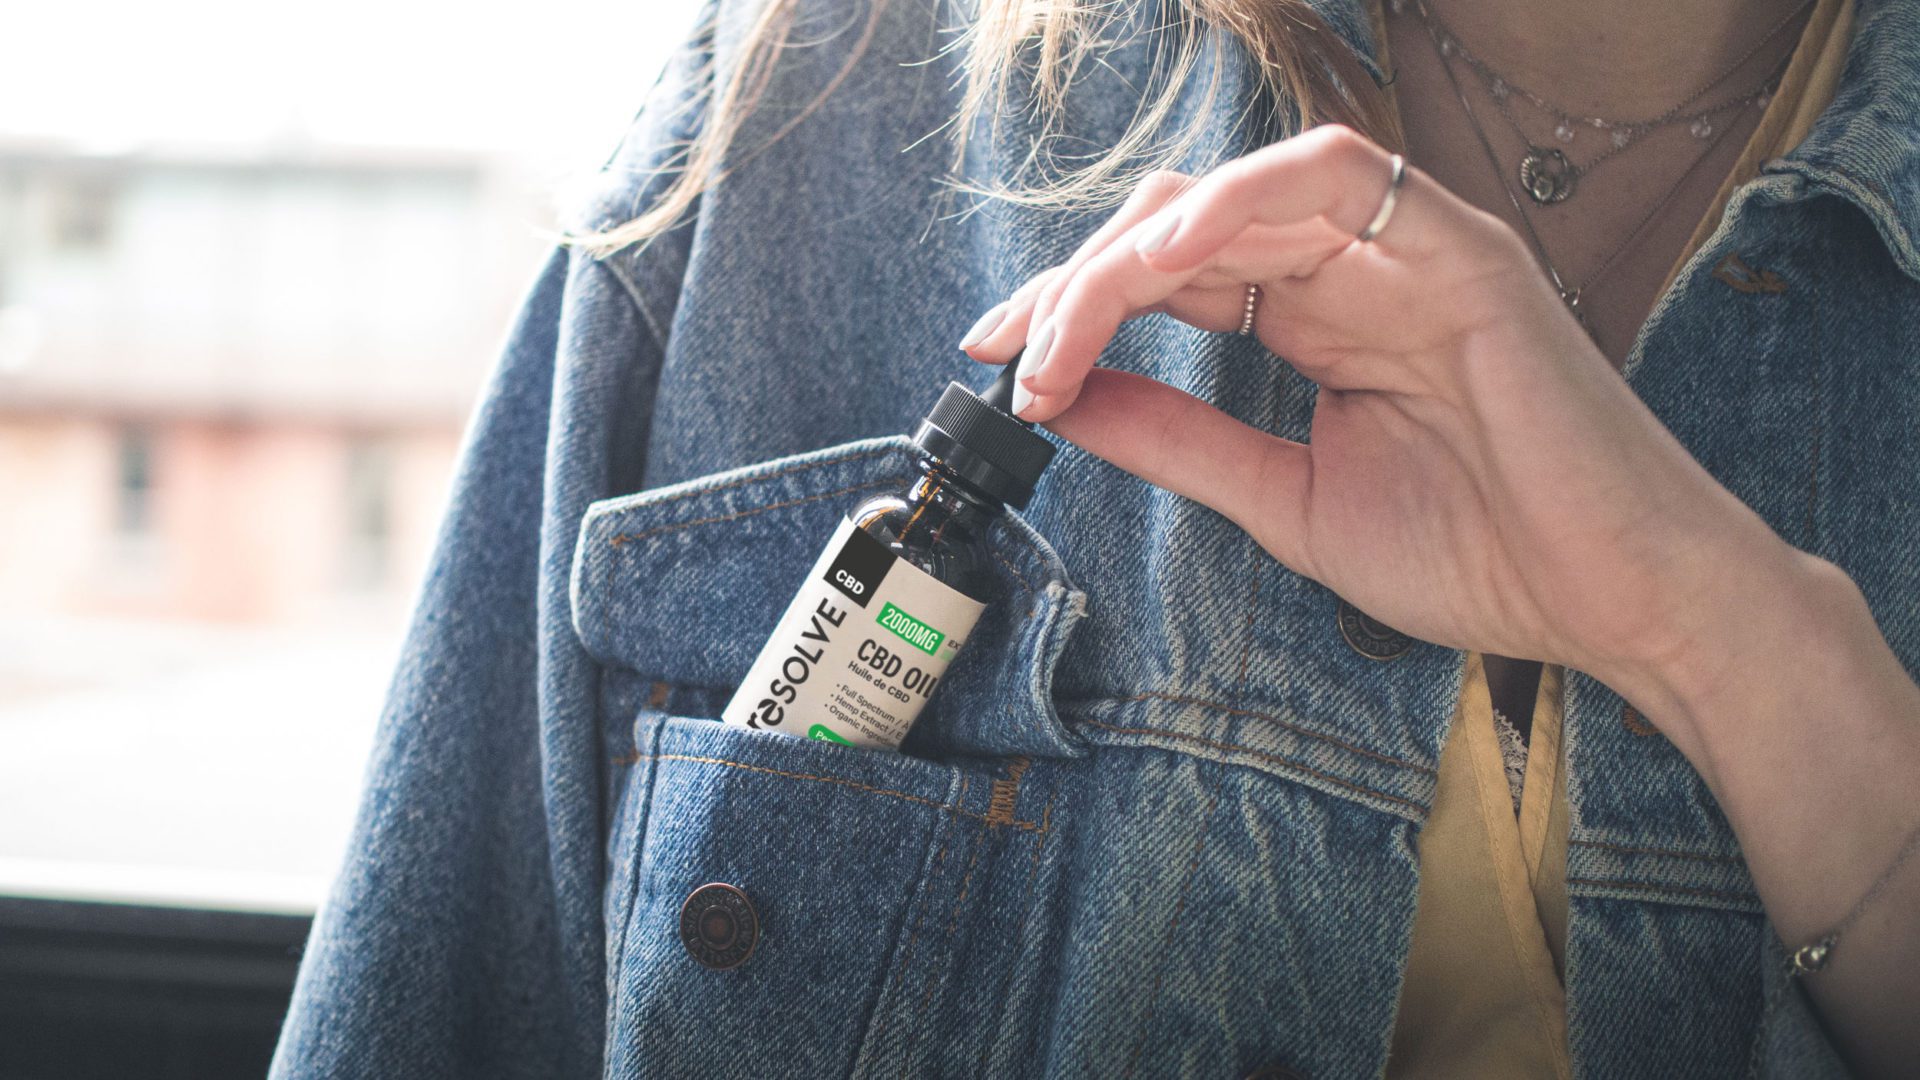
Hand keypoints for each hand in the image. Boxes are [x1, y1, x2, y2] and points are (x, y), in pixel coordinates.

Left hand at [962, 123, 1799, 700]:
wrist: (1610, 601)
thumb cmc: (1478, 554)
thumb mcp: (1284, 498)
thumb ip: (1180, 439)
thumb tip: (1067, 402)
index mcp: (1315, 319)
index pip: (1170, 277)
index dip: (1074, 307)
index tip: (997, 362)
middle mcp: (1351, 271)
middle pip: (1179, 227)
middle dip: (1075, 282)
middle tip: (1007, 350)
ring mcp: (1404, 250)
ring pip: (1231, 194)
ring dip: (1127, 254)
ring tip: (1061, 330)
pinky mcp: (1457, 249)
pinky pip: (1334, 178)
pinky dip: (1237, 201)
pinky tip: (1165, 260)